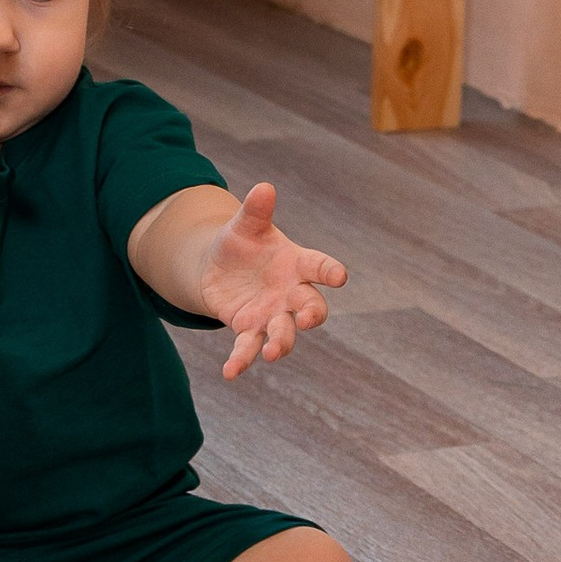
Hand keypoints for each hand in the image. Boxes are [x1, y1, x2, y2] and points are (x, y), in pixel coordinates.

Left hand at [196, 180, 348, 379]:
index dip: (330, 272)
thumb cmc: (242, 244)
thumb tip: (263, 187)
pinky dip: (241, 361)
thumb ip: (256, 211)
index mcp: (297, 264)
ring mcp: (273, 315)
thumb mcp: (245, 226)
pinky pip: (248, 348)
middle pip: (311, 307)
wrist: (220, 270)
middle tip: (308, 321)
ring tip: (272, 353)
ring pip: (284, 334)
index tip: (340, 276)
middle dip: (312, 315)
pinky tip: (230, 373)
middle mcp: (291, 293)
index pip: (319, 267)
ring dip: (281, 344)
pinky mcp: (250, 330)